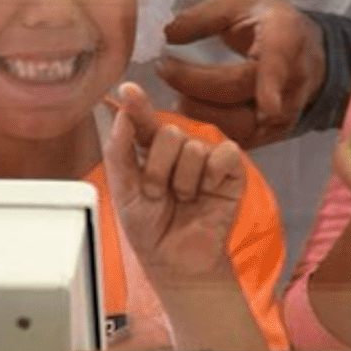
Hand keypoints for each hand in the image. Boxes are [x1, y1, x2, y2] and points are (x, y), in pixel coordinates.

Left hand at [102, 82, 244, 280]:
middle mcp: (179, 148)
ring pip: (194, 147)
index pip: (143, 120)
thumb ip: (119, 152)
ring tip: (183, 199)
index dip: (137, 104)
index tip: (127, 90)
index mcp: (150, 150)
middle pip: (169, 134)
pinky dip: (212, 176)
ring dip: (184, 182)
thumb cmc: (150, 228)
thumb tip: (120, 114)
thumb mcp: (124, 193)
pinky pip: (224, 154)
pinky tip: (207, 192)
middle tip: (159, 195)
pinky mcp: (231, 169)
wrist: (176, 261)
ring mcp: (207, 156)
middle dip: (159, 171)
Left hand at [157, 0, 325, 148]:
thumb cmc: (265, 24)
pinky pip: (238, 139)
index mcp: (287, 37)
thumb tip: (168, 35)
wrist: (304, 52)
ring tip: (177, 92)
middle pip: (241, 90)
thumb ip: (203, 16)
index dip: (272, 84)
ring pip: (240, 124)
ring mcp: (286, 111)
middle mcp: (293, 80)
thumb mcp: (238, 5)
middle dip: (197, 83)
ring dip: (200, 110)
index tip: (268, 106)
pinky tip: (192, 111)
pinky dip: (210, 128)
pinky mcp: (272, 134)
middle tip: (165, 69)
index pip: (279, 62)